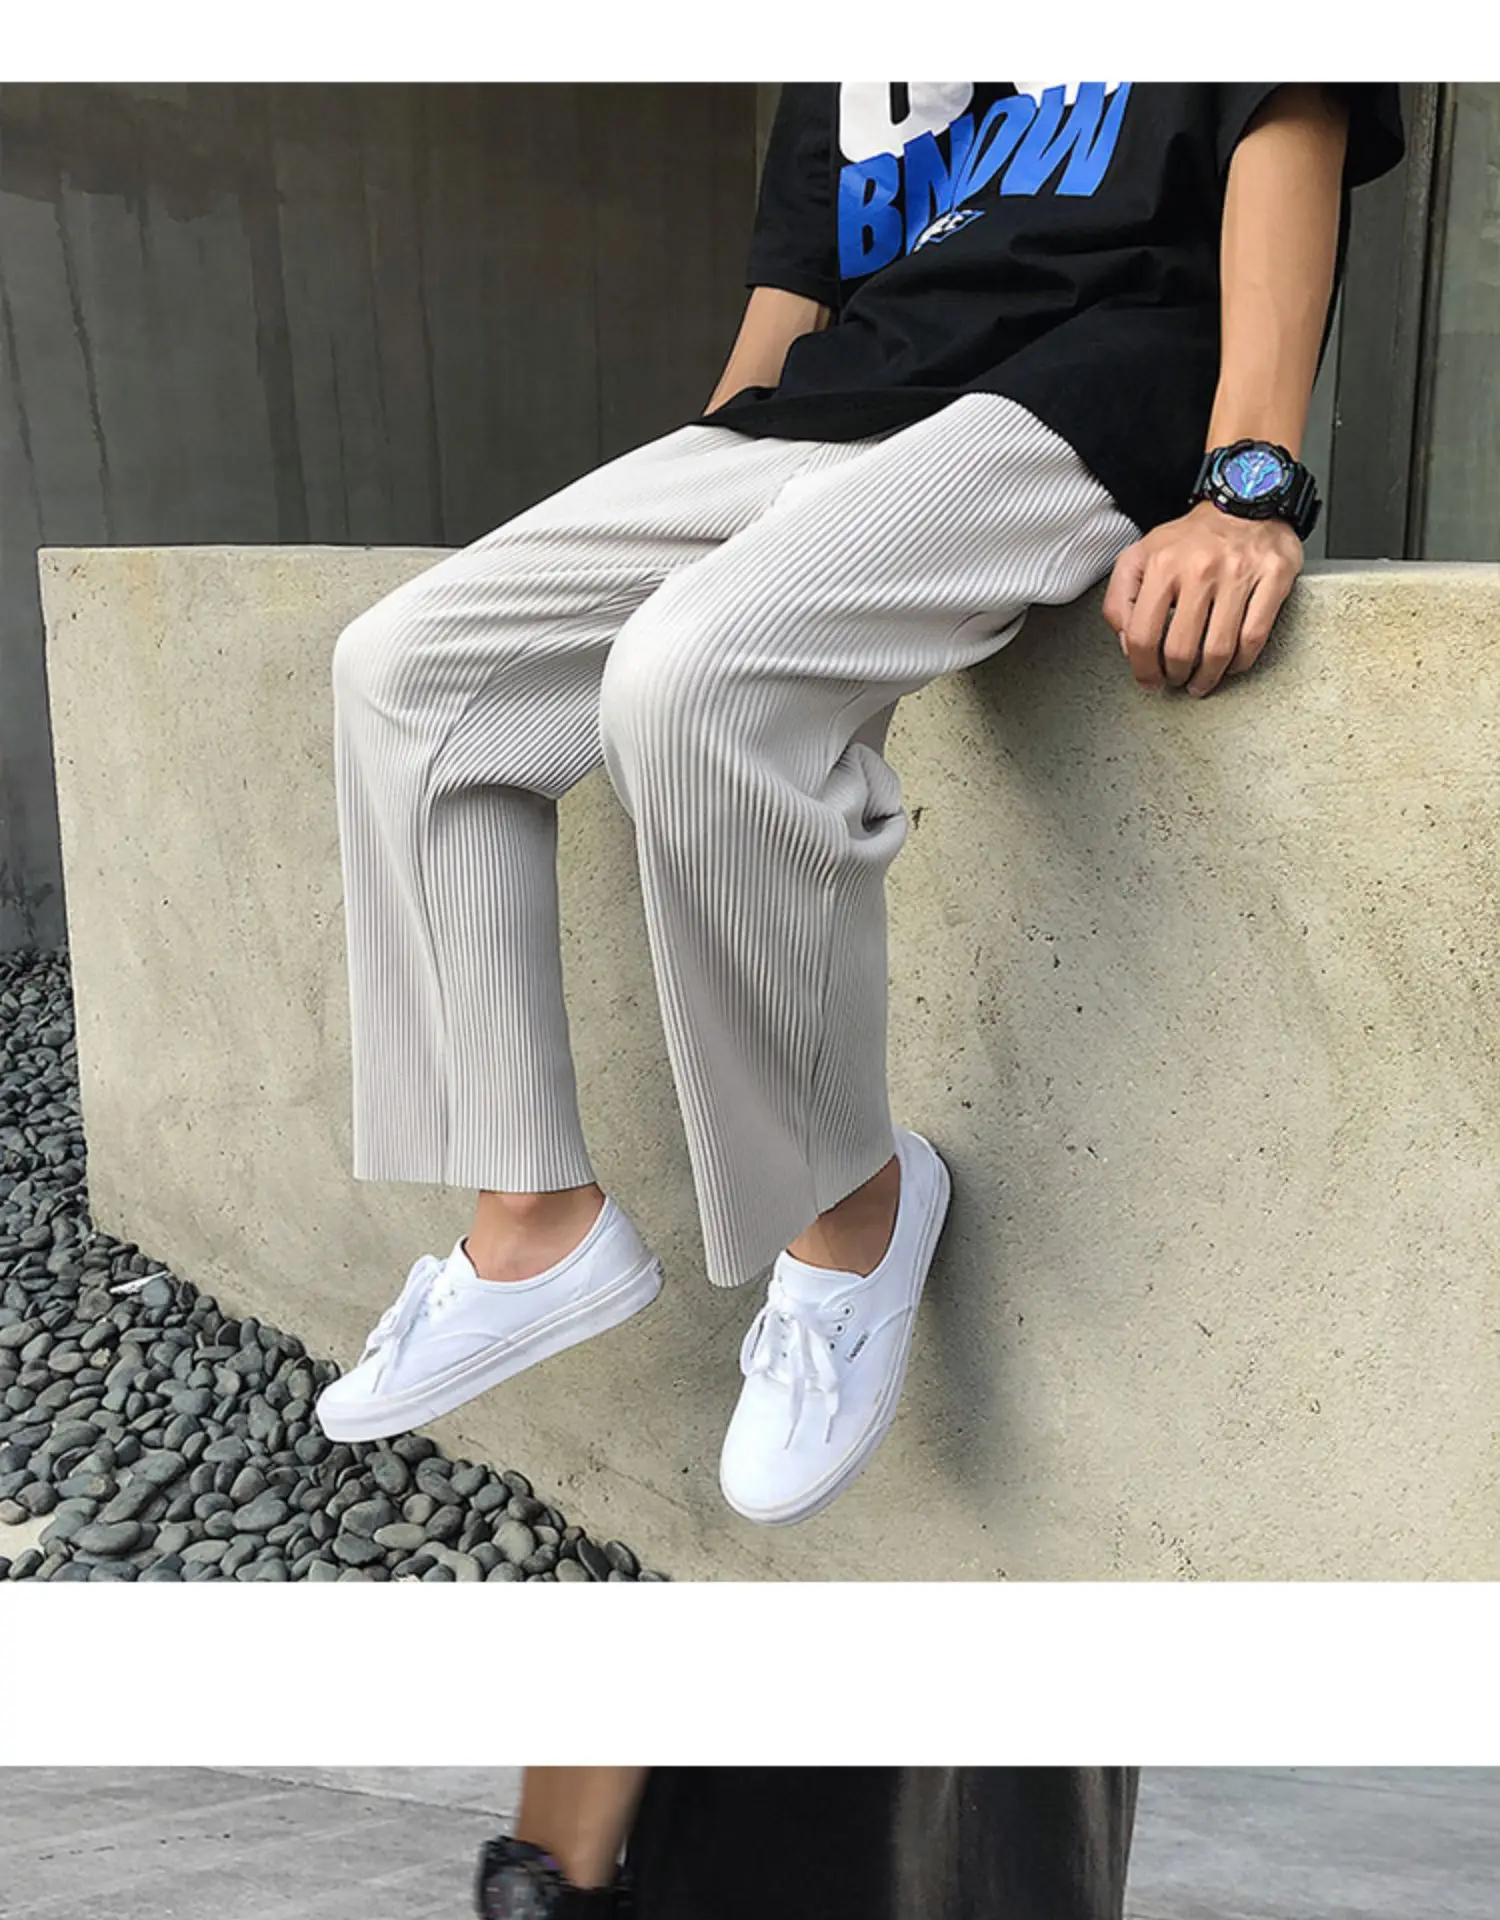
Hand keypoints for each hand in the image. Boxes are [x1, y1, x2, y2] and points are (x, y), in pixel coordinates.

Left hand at [1102, 501, 1303, 697]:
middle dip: (1175, 676)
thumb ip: (1121, 599)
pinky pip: (1255, 636)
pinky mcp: (1273, 577)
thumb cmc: (1193, 536)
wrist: (1245, 498)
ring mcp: (1239, 574)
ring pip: (1219, 650)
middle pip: (1181, 649)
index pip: (1143, 635)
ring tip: (1201, 681)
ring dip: (1208, 677)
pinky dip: (1241, 661)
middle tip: (1176, 680)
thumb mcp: (1141, 556)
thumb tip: (1128, 644)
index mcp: (1162, 564)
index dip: (1143, 668)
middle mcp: (1200, 569)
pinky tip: (1232, 664)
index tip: (1149, 680)